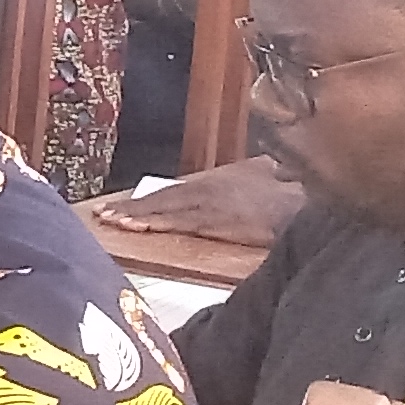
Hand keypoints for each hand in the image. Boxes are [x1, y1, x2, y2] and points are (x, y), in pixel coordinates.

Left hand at [91, 158, 300, 246]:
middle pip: (160, 199)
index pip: (173, 192)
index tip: (120, 208)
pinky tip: (133, 228)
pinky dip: (152, 224)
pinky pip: (176, 223)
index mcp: (215, 182)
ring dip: (133, 216)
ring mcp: (207, 203)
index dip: (146, 201)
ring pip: (162, 209)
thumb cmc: (292, 195)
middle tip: (100, 215)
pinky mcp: (213, 220)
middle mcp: (206, 188)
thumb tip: (259, 176)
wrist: (304, 206)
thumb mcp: (264, 180)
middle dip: (130, 208)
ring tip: (108, 221)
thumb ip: (252, 180)